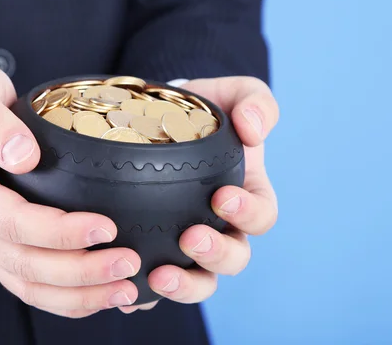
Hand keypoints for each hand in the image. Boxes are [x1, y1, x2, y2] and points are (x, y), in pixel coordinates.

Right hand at [0, 64, 140, 317]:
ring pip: (29, 287)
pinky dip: (68, 300)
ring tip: (126, 289)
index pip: (10, 221)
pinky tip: (104, 294)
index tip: (105, 226)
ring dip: (79, 294)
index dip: (58, 231)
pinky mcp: (3, 251)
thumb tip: (23, 156)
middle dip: (79, 270)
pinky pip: (32, 289)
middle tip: (129, 262)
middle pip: (24, 263)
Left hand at [120, 76, 278, 312]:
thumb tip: (255, 131)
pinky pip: (155, 285)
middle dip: (216, 254)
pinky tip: (129, 297)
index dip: (248, 214)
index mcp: (245, 195)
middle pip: (233, 259)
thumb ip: (255, 101)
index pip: (261, 216)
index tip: (222, 196)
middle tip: (190, 238)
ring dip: (184, 286)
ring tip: (158, 276)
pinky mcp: (156, 250)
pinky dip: (145, 297)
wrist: (155, 119)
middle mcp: (221, 227)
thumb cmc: (201, 112)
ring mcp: (188, 244)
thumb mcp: (233, 94)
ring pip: (199, 281)